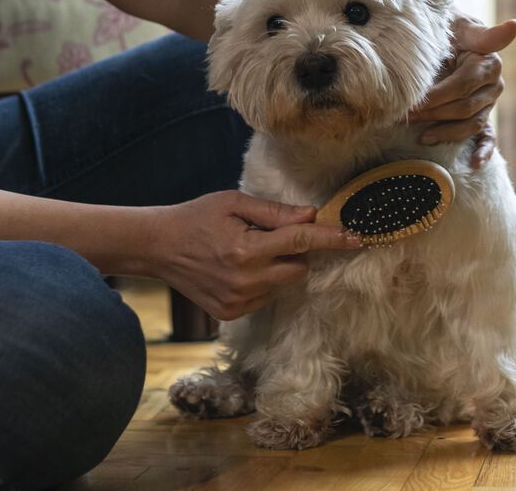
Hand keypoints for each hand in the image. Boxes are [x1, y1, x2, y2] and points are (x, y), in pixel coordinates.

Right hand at [148, 191, 361, 320]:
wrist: (157, 247)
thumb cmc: (196, 217)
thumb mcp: (233, 202)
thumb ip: (274, 212)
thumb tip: (311, 215)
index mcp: (246, 250)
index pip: (301, 242)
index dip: (331, 238)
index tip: (358, 238)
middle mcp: (245, 281)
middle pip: (298, 268)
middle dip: (294, 251)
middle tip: (266, 235)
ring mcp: (238, 302)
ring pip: (283, 284)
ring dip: (276, 267)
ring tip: (244, 251)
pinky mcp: (232, 314)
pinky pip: (266, 297)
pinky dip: (261, 282)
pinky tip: (236, 269)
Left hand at [408, 17, 515, 168]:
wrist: (445, 37)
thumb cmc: (449, 29)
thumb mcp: (460, 26)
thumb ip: (485, 33)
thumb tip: (515, 25)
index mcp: (489, 64)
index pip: (462, 85)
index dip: (438, 96)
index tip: (415, 102)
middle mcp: (493, 86)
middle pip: (463, 108)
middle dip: (433, 114)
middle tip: (406, 116)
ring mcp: (489, 104)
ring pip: (470, 125)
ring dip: (446, 133)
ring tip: (422, 136)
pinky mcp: (483, 117)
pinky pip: (487, 138)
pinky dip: (483, 152)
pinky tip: (475, 164)